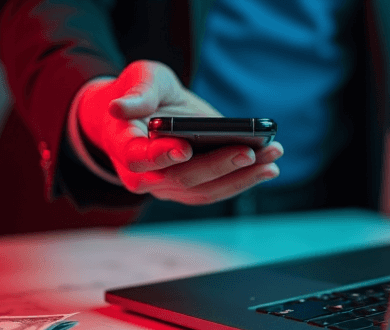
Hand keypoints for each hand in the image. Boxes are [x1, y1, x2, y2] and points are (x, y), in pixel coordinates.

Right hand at [77, 60, 282, 204]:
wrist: (147, 111)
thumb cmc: (142, 92)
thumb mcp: (141, 79)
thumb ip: (137, 93)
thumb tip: (119, 107)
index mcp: (124, 147)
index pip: (140, 158)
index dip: (161, 156)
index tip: (185, 149)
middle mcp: (144, 175)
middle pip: (181, 178)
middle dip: (217, 166)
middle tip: (248, 152)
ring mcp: (168, 186)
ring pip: (204, 191)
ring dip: (240, 178)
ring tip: (271, 161)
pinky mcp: (191, 189)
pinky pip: (217, 191)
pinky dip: (243, 181)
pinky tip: (267, 167)